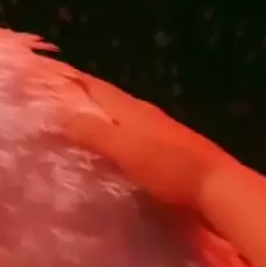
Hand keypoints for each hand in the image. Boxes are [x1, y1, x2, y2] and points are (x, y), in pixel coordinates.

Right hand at [58, 70, 233, 209]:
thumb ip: (92, 131)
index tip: (47, 79)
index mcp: (131, 108)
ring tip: (76, 132)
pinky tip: (111, 155)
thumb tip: (59, 114)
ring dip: (100, 122)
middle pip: (108, 102)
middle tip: (54, 107)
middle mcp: (145, 114)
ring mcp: (160, 133)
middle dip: (83, 101)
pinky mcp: (168, 153)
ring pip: (121, 120)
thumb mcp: (124, 148)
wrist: (218, 188)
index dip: (73, 80)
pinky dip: (116, 142)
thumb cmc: (168, 166)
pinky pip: (132, 140)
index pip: (96, 86)